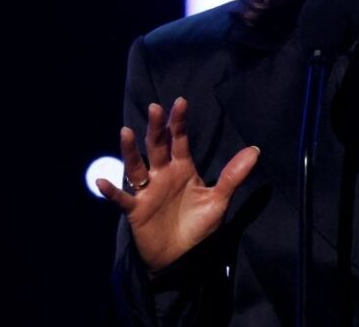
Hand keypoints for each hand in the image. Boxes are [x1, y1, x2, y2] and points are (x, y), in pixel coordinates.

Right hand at [95, 97, 259, 271]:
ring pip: (136, 167)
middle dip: (156, 128)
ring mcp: (147, 191)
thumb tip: (255, 150)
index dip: (179, 123)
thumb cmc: (198, 225)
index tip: (180, 102)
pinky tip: (102, 181)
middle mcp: (162, 174)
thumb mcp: (218, 200)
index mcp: (182, 169)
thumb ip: (233, 175)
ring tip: (126, 132)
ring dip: (130, 151)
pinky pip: (123, 198)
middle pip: (157, 147)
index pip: (180, 141)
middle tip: (155, 108)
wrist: (184, 257)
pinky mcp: (136, 210)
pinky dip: (112, 191)